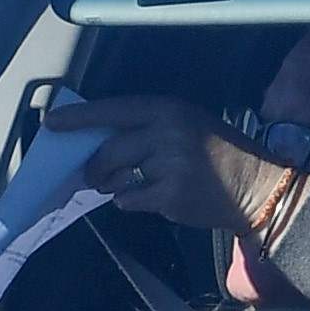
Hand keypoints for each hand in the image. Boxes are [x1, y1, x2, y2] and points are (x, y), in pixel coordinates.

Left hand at [49, 95, 280, 236]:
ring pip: (118, 177)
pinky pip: (131, 200)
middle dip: (94, 166)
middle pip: (109, 149)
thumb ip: (148, 128)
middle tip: (91, 175)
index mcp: (169, 109)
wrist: (256, 186)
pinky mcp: (171, 194)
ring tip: (122, 185)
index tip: (52, 123)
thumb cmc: (218, 154)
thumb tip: (100, 142)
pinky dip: (132, 202)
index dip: (80, 116)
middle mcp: (168, 132)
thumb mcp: (187, 124)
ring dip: (112, 184)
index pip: (113, 110)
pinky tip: (151, 198)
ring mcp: (169, 164)